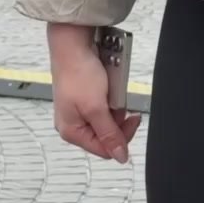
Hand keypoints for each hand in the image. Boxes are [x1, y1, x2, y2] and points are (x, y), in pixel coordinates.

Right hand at [47, 23, 139, 162]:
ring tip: (111, 90)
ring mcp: (79, 111)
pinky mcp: (86, 99)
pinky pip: (106, 106)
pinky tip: (110, 86)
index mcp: (70, 131)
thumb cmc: (77, 73)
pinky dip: (112, 97)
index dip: (121, 138)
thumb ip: (109, 134)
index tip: (132, 120)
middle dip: (117, 120)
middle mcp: (73, 124)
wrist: (73, 46)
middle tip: (121, 103)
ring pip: (108, 120)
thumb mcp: (96, 108)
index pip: (103, 149)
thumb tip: (120, 157)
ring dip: (116, 107)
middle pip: (106, 136)